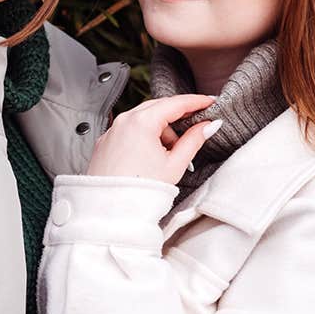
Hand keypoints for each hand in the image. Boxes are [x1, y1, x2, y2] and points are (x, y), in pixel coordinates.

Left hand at [86, 94, 221, 184]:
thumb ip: (194, 140)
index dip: (196, 102)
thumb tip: (209, 125)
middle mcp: (123, 121)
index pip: (175, 103)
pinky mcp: (105, 143)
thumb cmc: (141, 190)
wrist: (112, 212)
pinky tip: (151, 155)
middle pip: (158, 107)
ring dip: (160, 129)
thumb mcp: (175, 164)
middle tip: (195, 124)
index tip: (209, 102)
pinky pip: (128, 130)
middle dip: (177, 116)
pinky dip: (143, 136)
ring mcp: (111, 131)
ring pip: (142, 118)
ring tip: (169, 153)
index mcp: (142, 122)